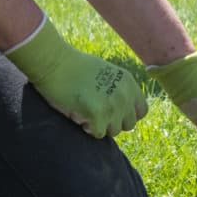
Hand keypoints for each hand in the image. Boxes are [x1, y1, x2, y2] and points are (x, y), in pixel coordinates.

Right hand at [5, 18, 147, 138]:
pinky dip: (87, 128)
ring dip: (99, 126)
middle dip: (113, 123)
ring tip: (85, 110)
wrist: (55, 62)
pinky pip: (97, 134)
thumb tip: (122, 112)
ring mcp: (113, 106)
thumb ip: (118, 90)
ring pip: (113, 131)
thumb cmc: (74, 67)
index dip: (127, 115)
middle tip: (95, 113)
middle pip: (129, 125)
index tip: (113, 113)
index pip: (142, 111)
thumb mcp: (106, 74)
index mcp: (128, 82)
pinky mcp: (98, 115)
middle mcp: (125, 94)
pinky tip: (78, 113)